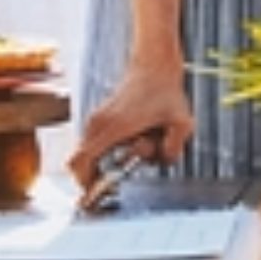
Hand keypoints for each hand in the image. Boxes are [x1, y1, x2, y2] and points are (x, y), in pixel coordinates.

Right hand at [68, 58, 194, 189]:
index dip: (84, 183)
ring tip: (142, 143)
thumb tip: (162, 160)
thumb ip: (173, 148)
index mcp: (113, 127)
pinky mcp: (99, 119)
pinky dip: (109, 151)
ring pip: (88, 153)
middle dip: (100, 175)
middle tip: (128, 170)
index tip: (98, 193)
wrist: (154, 66)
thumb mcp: (181, 122)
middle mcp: (97, 124)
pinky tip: (140, 138)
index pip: (80, 161)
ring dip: (110, 160)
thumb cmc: (165, 93)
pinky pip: (94, 145)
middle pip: (79, 162)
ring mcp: (95, 121)